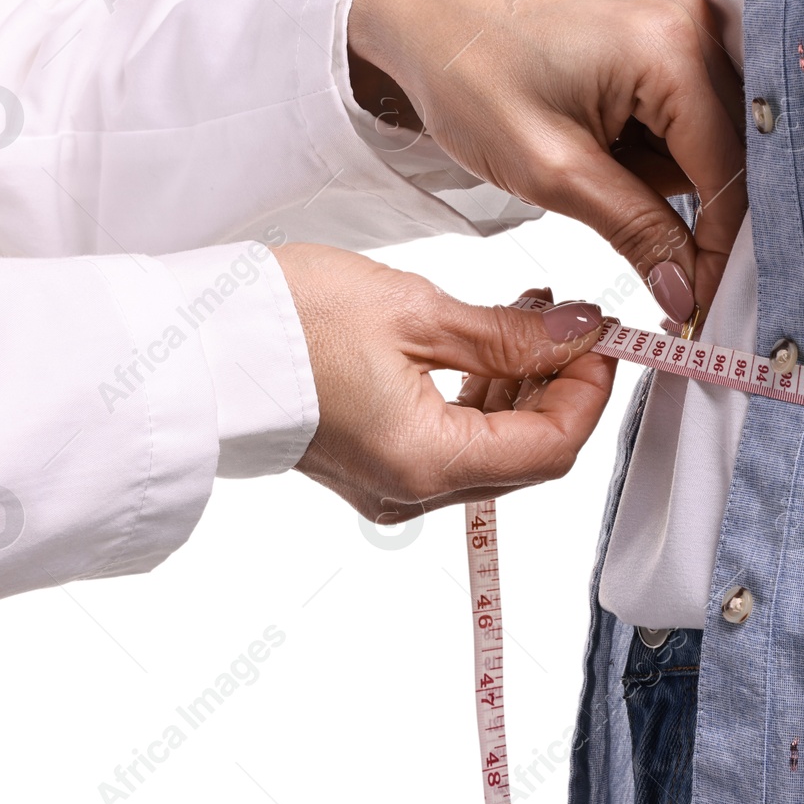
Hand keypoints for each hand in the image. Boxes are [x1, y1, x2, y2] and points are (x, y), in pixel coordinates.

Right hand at [272, 243, 616, 523]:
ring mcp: (392, 484)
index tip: (605, 337)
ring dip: (526, 385)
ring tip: (532, 316)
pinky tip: (490, 341)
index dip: (591, 393)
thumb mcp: (417, 313)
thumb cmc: (286, 321)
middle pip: (529, 454)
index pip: (552, 448)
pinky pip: (456, 441)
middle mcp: (413, 490)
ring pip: (495, 447)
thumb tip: (580, 333)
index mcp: (426, 462)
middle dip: (564, 387)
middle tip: (576, 320)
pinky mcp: (375, 464)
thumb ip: (510, 334)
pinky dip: (485, 394)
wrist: (198, 340)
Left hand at [347, 0, 747, 323]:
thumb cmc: (467, 72)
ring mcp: (683, 29)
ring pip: (707, 144)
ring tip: (588, 166)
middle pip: (732, 156)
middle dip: (689, 213)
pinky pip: (684, 122)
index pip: (732, 172)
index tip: (698, 307)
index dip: (718, 249)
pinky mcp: (665, 41)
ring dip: (660, 181)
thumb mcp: (551, 170)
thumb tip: (686, 289)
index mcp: (674, 48)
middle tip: (635, 247)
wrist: (423, 17)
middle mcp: (696, 27)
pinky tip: (599, 147)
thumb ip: (634, 230)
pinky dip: (648, 154)